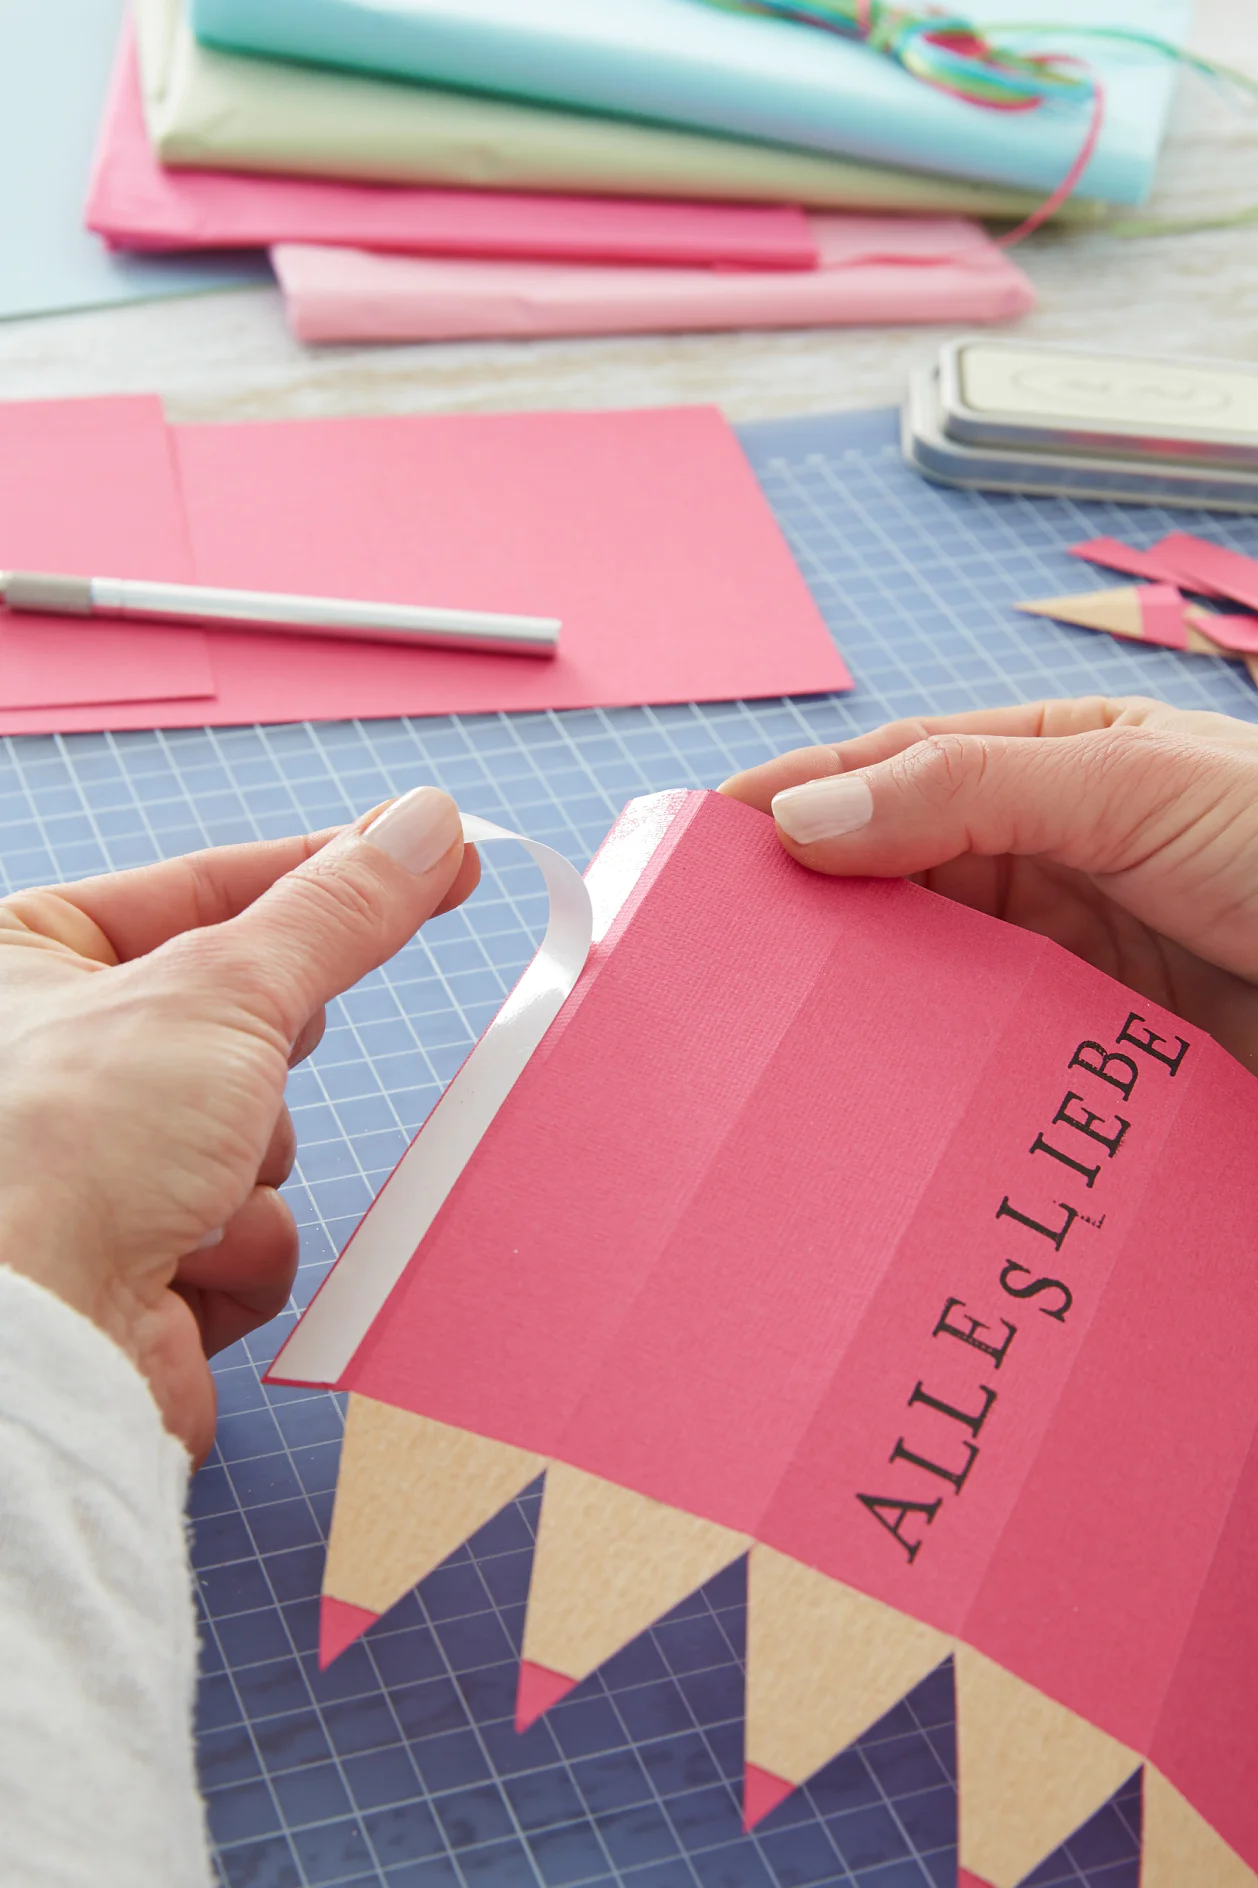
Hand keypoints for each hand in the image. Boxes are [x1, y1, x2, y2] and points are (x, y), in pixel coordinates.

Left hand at [0, 787, 477, 1463]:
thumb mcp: (224, 986)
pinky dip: (236, 1249)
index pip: (204, 886)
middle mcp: (49, 1058)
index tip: (431, 853)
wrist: (33, 1345)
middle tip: (243, 1072)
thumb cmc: (62, 1146)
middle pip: (244, 1022)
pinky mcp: (138, 1264)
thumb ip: (337, 909)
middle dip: (261, 1065)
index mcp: (25, 958)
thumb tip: (427, 828)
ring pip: (260, 1136)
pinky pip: (251, 1230)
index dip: (325, 871)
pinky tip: (174, 1265)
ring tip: (179, 1194)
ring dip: (248, 1169)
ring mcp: (96, 1167)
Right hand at [722, 695, 1257, 1075]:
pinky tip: (876, 1091)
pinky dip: (925, 1070)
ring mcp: (1067, 961)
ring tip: (776, 1031)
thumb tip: (806, 812)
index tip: (703, 842)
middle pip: (897, 877)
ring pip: (929, 973)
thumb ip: (969, 789)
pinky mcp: (1086, 1055)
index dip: (798, 797)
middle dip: (814, 907)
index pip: (896, 770)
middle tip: (721, 955)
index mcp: (1054, 767)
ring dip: (863, 997)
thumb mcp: (1133, 784)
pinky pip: (981, 1056)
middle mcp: (1049, 860)